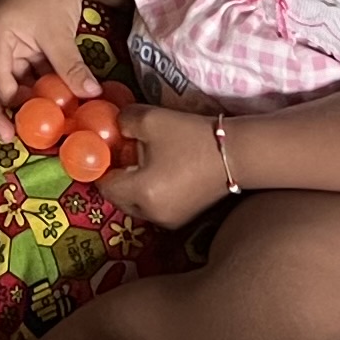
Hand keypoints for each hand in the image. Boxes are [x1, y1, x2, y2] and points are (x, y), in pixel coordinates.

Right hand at [0, 0, 97, 125]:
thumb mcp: (59, 34)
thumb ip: (70, 67)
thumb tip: (88, 95)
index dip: (4, 104)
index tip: (15, 128)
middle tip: (7, 137)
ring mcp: (2, 39)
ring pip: (4, 77)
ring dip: (17, 99)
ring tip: (27, 126)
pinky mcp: (17, 40)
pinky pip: (21, 69)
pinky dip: (31, 85)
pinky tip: (46, 102)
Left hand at [102, 103, 232, 224]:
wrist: (237, 153)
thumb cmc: (191, 136)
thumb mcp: (150, 119)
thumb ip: (122, 121)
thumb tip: (114, 127)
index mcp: (140, 193)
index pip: (103, 185)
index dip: (102, 165)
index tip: (108, 149)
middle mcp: (151, 214)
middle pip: (119, 198)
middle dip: (118, 177)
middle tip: (126, 153)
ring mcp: (169, 220)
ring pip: (137, 204)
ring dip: (135, 186)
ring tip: (148, 161)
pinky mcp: (184, 219)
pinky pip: (155, 207)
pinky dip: (153, 192)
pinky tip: (166, 171)